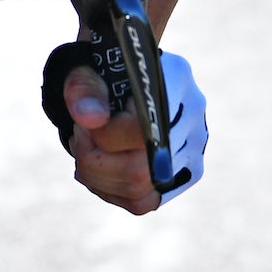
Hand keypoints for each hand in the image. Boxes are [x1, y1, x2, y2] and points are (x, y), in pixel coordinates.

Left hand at [56, 51, 207, 213]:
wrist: (119, 74)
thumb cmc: (102, 69)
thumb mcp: (86, 70)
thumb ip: (85, 89)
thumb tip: (91, 120)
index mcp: (175, 78)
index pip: (145, 130)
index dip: (105, 137)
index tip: (83, 124)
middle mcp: (193, 116)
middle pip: (143, 169)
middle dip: (94, 160)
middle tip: (78, 138)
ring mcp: (193, 148)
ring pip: (141, 191)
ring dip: (98, 178)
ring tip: (83, 150)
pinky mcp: (184, 175)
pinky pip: (143, 202)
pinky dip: (111, 191)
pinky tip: (96, 169)